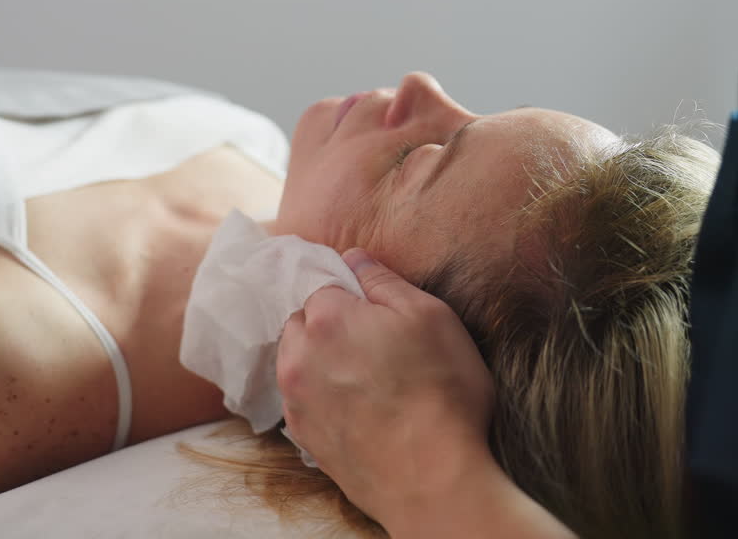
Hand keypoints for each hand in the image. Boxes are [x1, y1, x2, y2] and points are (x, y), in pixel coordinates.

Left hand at [276, 248, 496, 530]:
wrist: (432, 480)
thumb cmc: (440, 393)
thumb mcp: (431, 317)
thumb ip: (384, 281)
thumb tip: (354, 257)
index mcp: (327, 317)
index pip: (325, 284)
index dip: (354, 295)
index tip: (380, 313)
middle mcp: (299, 355)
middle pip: (304, 321)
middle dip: (330, 325)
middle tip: (376, 344)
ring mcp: (296, 400)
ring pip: (298, 361)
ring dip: (321, 360)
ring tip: (367, 378)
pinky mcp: (303, 436)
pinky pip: (302, 400)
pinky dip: (322, 396)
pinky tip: (359, 407)